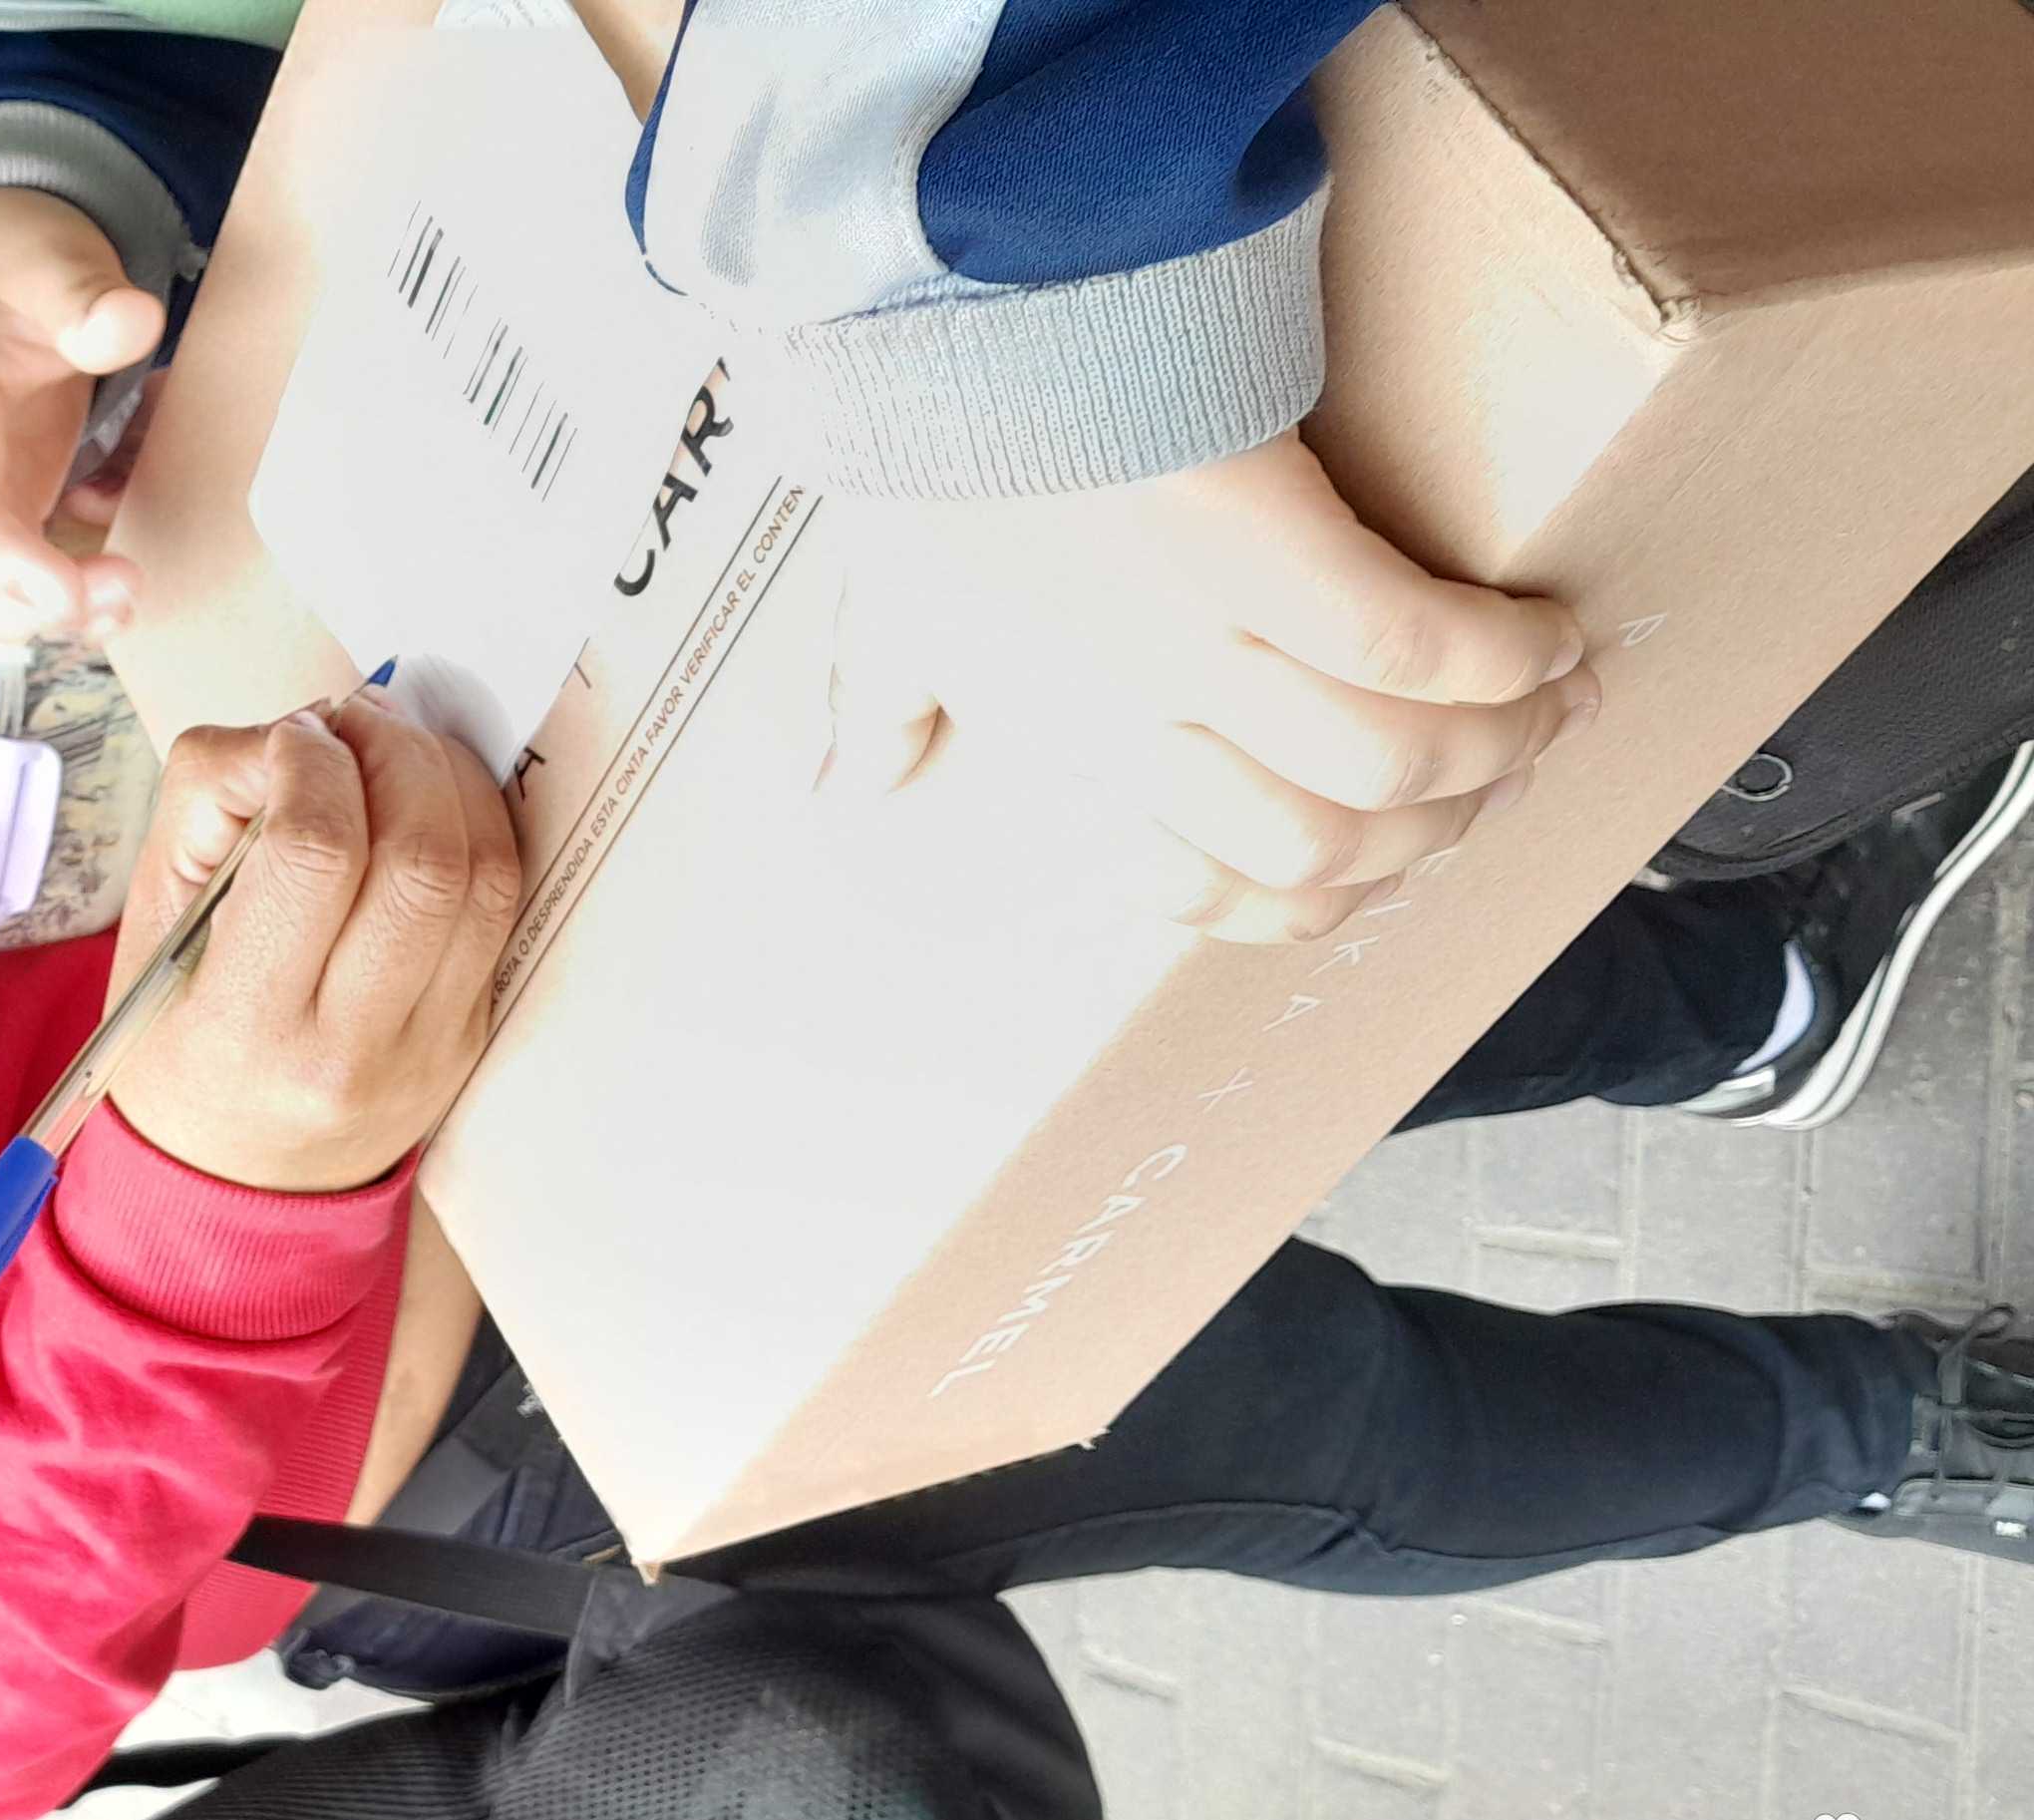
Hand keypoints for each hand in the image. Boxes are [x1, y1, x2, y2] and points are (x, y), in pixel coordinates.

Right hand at [0, 187, 162, 644]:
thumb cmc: (9, 277)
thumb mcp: (50, 266)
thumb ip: (84, 298)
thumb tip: (131, 322)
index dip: (3, 565)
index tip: (72, 593)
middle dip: (32, 611)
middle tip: (128, 585)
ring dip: (36, 633)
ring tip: (122, 603)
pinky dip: (40, 629)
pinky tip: (104, 603)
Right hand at [106, 693, 523, 1192]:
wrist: (230, 1183)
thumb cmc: (177, 1042)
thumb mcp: (149, 927)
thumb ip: (207, 803)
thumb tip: (304, 730)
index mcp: (246, 1025)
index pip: (315, 854)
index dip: (312, 761)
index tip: (289, 741)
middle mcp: (349, 1048)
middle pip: (421, 859)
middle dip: (395, 754)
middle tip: (354, 725)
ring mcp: (427, 1049)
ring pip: (483, 875)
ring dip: (450, 779)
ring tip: (396, 750)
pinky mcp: (470, 1037)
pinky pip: (502, 907)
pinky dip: (477, 828)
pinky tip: (430, 803)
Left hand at [821, 432, 1601, 941]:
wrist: (937, 329)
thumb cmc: (925, 455)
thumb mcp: (880, 608)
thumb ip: (882, 704)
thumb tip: (861, 778)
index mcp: (1075, 742)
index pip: (1224, 884)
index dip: (1316, 892)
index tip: (1368, 850)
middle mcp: (1145, 715)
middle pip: (1332, 839)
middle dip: (1439, 823)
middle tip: (1503, 767)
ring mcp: (1204, 639)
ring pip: (1394, 759)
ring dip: (1500, 743)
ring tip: (1557, 699)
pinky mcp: (1262, 548)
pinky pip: (1411, 646)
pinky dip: (1498, 656)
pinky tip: (1547, 634)